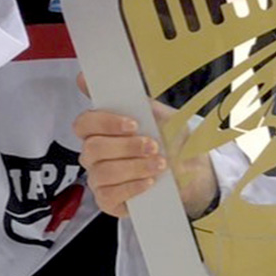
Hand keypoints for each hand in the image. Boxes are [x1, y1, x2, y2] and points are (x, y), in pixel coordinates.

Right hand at [74, 75, 217, 219]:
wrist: (191, 169)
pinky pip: (107, 197)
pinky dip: (131, 188)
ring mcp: (99, 179)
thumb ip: (131, 96)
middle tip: (153, 146)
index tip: (133, 124)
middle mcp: (95, 154)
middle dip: (126, 147)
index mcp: (101, 130)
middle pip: (92, 149)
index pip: (84, 123)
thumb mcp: (156, 114)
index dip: (105, 123)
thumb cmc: (169, 139)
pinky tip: (149, 182)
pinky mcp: (108, 201)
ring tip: (159, 164)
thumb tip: (101, 74)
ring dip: (135, 167)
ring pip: (102, 173)